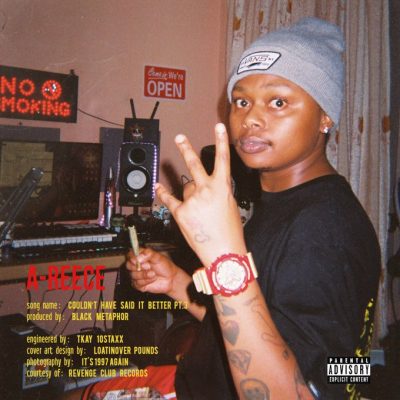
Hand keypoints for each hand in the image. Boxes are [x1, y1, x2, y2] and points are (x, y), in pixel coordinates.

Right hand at [126, 247, 177, 294]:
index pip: (130, 254)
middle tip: (149, 266)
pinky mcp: (138, 284)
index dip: (132, 257)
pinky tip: (152, 279)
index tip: (138, 260)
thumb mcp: (158, 256)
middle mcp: (137, 265)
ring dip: (145, 275)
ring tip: (153, 273)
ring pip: (133, 275)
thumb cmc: (165, 266)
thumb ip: (148, 253)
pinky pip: (137, 283)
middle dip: (139, 267)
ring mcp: (137, 275)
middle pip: (128, 265)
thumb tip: (138, 258)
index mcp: (140, 256)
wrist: (170, 279)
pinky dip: (146, 281)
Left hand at [156, 123, 245, 266]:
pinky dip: (163, 193)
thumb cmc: (230, 231)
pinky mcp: (180, 212)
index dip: (221, 140)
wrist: (223, 252)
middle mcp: (207, 190)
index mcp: (222, 188)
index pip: (223, 159)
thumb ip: (218, 192)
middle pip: (194, 163)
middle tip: (180, 137)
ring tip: (198, 210)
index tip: (219, 126)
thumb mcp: (230, 206)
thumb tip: (205, 188)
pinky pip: (169, 199)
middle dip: (186, 148)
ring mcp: (192, 201)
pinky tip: (158, 187)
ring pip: (186, 188)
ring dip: (189, 195)